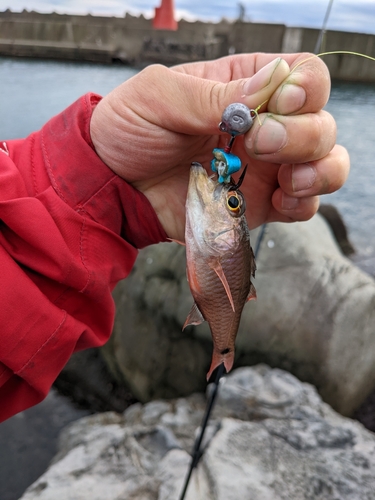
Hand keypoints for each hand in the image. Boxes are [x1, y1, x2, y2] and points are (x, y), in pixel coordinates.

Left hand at [90, 53, 348, 241]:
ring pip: (324, 164)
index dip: (307, 87)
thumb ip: (213, 94)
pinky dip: (304, 204)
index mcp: (243, 87)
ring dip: (319, 171)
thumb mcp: (159, 96)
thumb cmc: (129, 130)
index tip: (281, 102)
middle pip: (321, 123)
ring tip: (286, 181)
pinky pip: (302, 206)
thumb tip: (272, 86)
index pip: (304, 76)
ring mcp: (264, 168)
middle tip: (259, 145)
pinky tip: (280, 201)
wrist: (113, 186)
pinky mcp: (257, 204)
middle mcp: (263, 126)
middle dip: (304, 134)